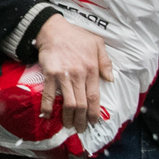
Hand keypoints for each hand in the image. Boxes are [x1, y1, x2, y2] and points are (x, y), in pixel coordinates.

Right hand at [35, 14, 113, 132]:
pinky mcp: (50, 74)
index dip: (94, 112)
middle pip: (82, 104)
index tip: (94, 122)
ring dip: (68, 118)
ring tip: (68, 126)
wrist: (54, 29)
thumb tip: (111, 79)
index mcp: (92, 69)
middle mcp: (79, 75)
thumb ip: (105, 62)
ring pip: (68, 103)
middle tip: (81, 128)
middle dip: (82, 120)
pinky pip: (48, 94)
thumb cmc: (76, 36)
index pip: (95, 97)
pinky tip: (46, 115)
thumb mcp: (97, 44)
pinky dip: (47, 106)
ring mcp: (64, 76)